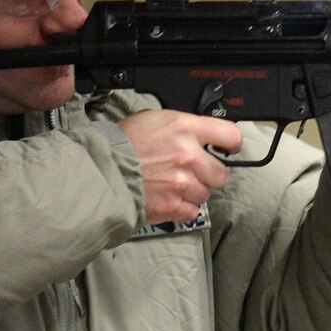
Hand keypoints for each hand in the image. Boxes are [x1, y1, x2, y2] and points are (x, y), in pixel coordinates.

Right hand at [118, 110, 244, 224]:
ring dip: (193, 192)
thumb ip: (181, 128)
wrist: (99, 169)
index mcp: (184, 129)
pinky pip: (192, 211)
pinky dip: (182, 208)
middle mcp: (188, 156)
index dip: (231, 144)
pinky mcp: (173, 206)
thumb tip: (198, 135)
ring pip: (205, 194)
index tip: (227, 148)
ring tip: (171, 185)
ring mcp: (182, 183)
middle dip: (209, 174)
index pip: (230, 135)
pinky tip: (168, 199)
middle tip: (191, 172)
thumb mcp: (153, 120)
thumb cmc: (120, 143)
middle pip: (221, 173)